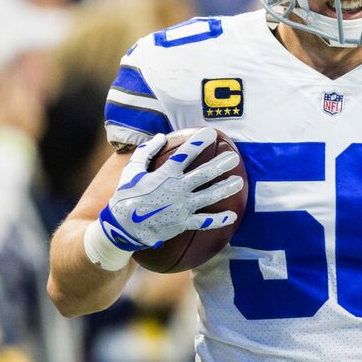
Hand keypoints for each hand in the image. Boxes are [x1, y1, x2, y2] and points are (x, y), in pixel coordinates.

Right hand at [98, 127, 243, 250]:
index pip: (186, 154)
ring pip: (209, 196)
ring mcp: (181, 207)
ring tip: (239, 181)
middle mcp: (177, 189)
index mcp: (165, 175)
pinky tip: (233, 217)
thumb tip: (160, 136)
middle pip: (204, 174)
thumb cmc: (126, 196)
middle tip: (234, 157)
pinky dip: (219, 220)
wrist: (123, 228)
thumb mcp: (131, 171)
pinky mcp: (183, 223)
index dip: (199, 142)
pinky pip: (204, 222)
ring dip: (226, 188)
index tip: (212, 133)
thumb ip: (146, 152)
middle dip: (221, 164)